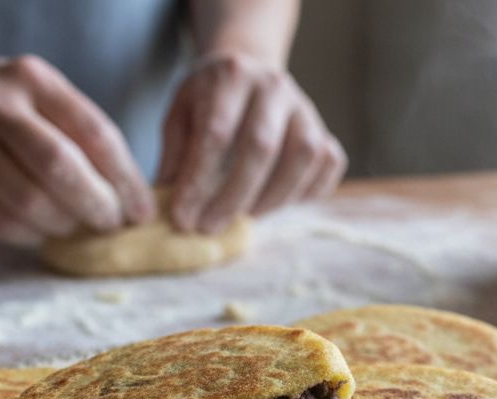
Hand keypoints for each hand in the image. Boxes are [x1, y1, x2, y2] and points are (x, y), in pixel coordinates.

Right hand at [0, 55, 155, 244]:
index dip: (126, 179)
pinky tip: (44, 229)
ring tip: (77, 225)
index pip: (94, 133)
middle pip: (62, 168)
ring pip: (32, 202)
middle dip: (97, 206)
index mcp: (31, 78)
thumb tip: (129, 192)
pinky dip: (33, 234)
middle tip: (112, 224)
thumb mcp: (34, 95)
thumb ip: (76, 130)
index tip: (142, 210)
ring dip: (65, 224)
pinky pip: (3, 221)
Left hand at [158, 53, 345, 233]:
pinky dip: (308, 191)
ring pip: (301, 157)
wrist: (251, 74)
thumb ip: (176, 155)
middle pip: (261, 146)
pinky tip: (279, 204)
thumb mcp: (180, 115)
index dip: (199, 180)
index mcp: (232, 75)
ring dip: (273, 198)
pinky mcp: (324, 130)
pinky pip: (329, 164)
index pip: (217, 133)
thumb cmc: (210, 101)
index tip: (183, 217)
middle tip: (209, 228)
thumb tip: (168, 205)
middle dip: (232, 196)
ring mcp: (306, 107)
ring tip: (245, 218)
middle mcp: (274, 86)